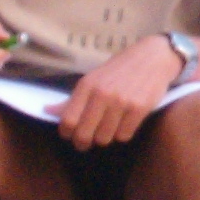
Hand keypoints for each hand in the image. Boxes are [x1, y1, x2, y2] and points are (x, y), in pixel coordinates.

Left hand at [57, 35, 183, 150]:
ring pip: (105, 138)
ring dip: (105, 137)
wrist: (153, 58)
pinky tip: (124, 122)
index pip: (68, 120)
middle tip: (86, 142)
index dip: (67, 133)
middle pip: (84, 134)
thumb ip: (72, 98)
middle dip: (83, 142)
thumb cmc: (120, 69)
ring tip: (108, 127)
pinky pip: (124, 135)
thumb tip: (47, 110)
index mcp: (87, 85)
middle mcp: (102, 93)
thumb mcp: (93, 78)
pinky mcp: (139, 109)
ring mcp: (122, 102)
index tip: (70, 135)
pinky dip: (122, 133)